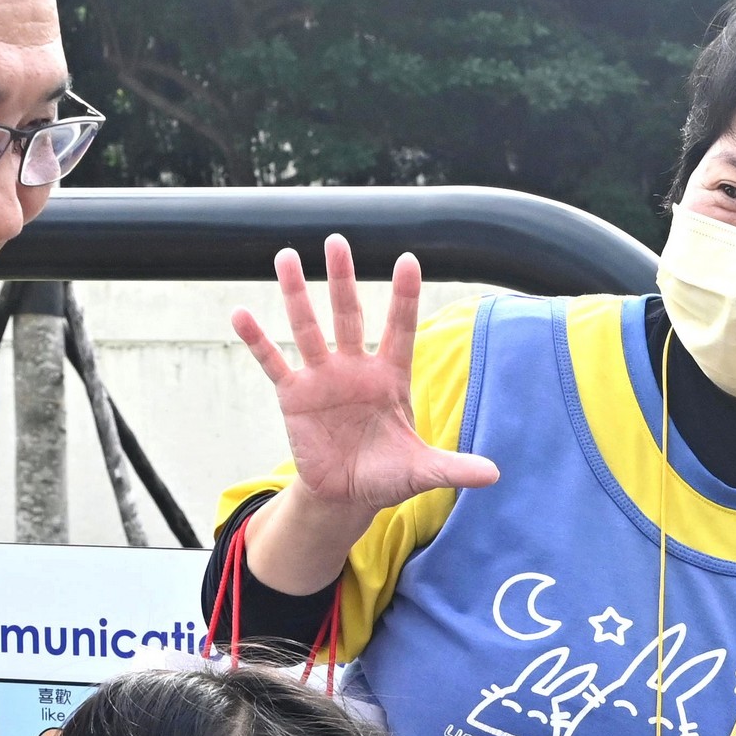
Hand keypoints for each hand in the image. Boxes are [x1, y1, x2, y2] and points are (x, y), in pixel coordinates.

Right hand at [229, 240, 497, 561]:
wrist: (346, 495)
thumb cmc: (387, 474)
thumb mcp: (422, 471)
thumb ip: (454, 467)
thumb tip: (495, 475)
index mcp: (390, 377)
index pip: (400, 328)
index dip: (404, 296)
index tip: (409, 259)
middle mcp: (355, 368)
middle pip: (348, 314)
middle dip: (342, 279)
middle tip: (336, 240)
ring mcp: (322, 378)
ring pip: (308, 328)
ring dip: (296, 294)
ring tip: (285, 256)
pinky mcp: (294, 395)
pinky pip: (274, 362)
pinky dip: (257, 340)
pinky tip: (240, 313)